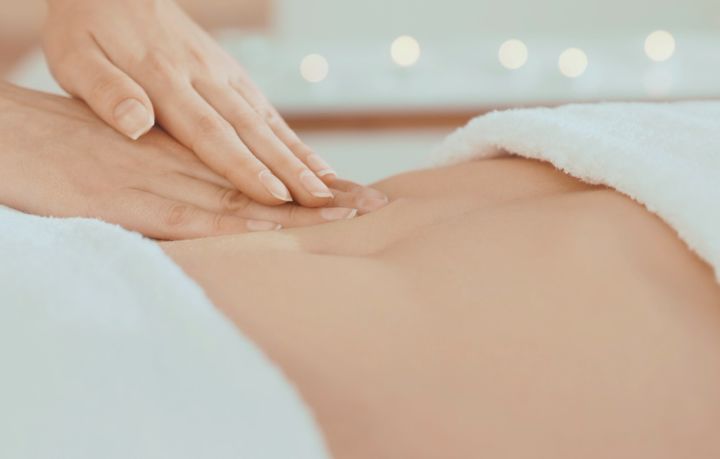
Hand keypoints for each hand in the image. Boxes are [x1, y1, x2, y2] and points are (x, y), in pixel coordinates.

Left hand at [0, 84, 387, 239]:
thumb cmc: (87, 28)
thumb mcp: (75, 58)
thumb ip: (107, 92)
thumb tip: (140, 124)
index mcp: (165, 81)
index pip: (211, 134)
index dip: (245, 168)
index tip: (276, 197)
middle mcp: (205, 79)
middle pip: (253, 133)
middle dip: (291, 171)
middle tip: (325, 204)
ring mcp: (224, 76)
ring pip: (269, 123)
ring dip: (303, 158)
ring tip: (334, 189)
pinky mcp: (232, 75)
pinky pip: (269, 111)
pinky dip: (294, 140)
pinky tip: (316, 163)